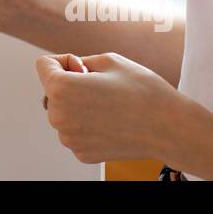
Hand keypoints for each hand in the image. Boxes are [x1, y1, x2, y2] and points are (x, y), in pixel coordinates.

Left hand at [36, 52, 182, 163]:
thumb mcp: (108, 60)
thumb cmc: (143, 92)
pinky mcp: (82, 153)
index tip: (84, 67)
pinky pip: (76, 131)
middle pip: (52, 90)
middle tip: (101, 86)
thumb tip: (67, 71)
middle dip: (71, 83)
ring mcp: (70, 138)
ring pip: (64, 111)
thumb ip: (79, 62)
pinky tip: (111, 121)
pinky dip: (88, 124)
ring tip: (108, 104)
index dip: (65, 61)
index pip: (43, 65)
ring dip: (78, 105)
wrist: (169, 128)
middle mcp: (59, 116)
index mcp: (61, 88)